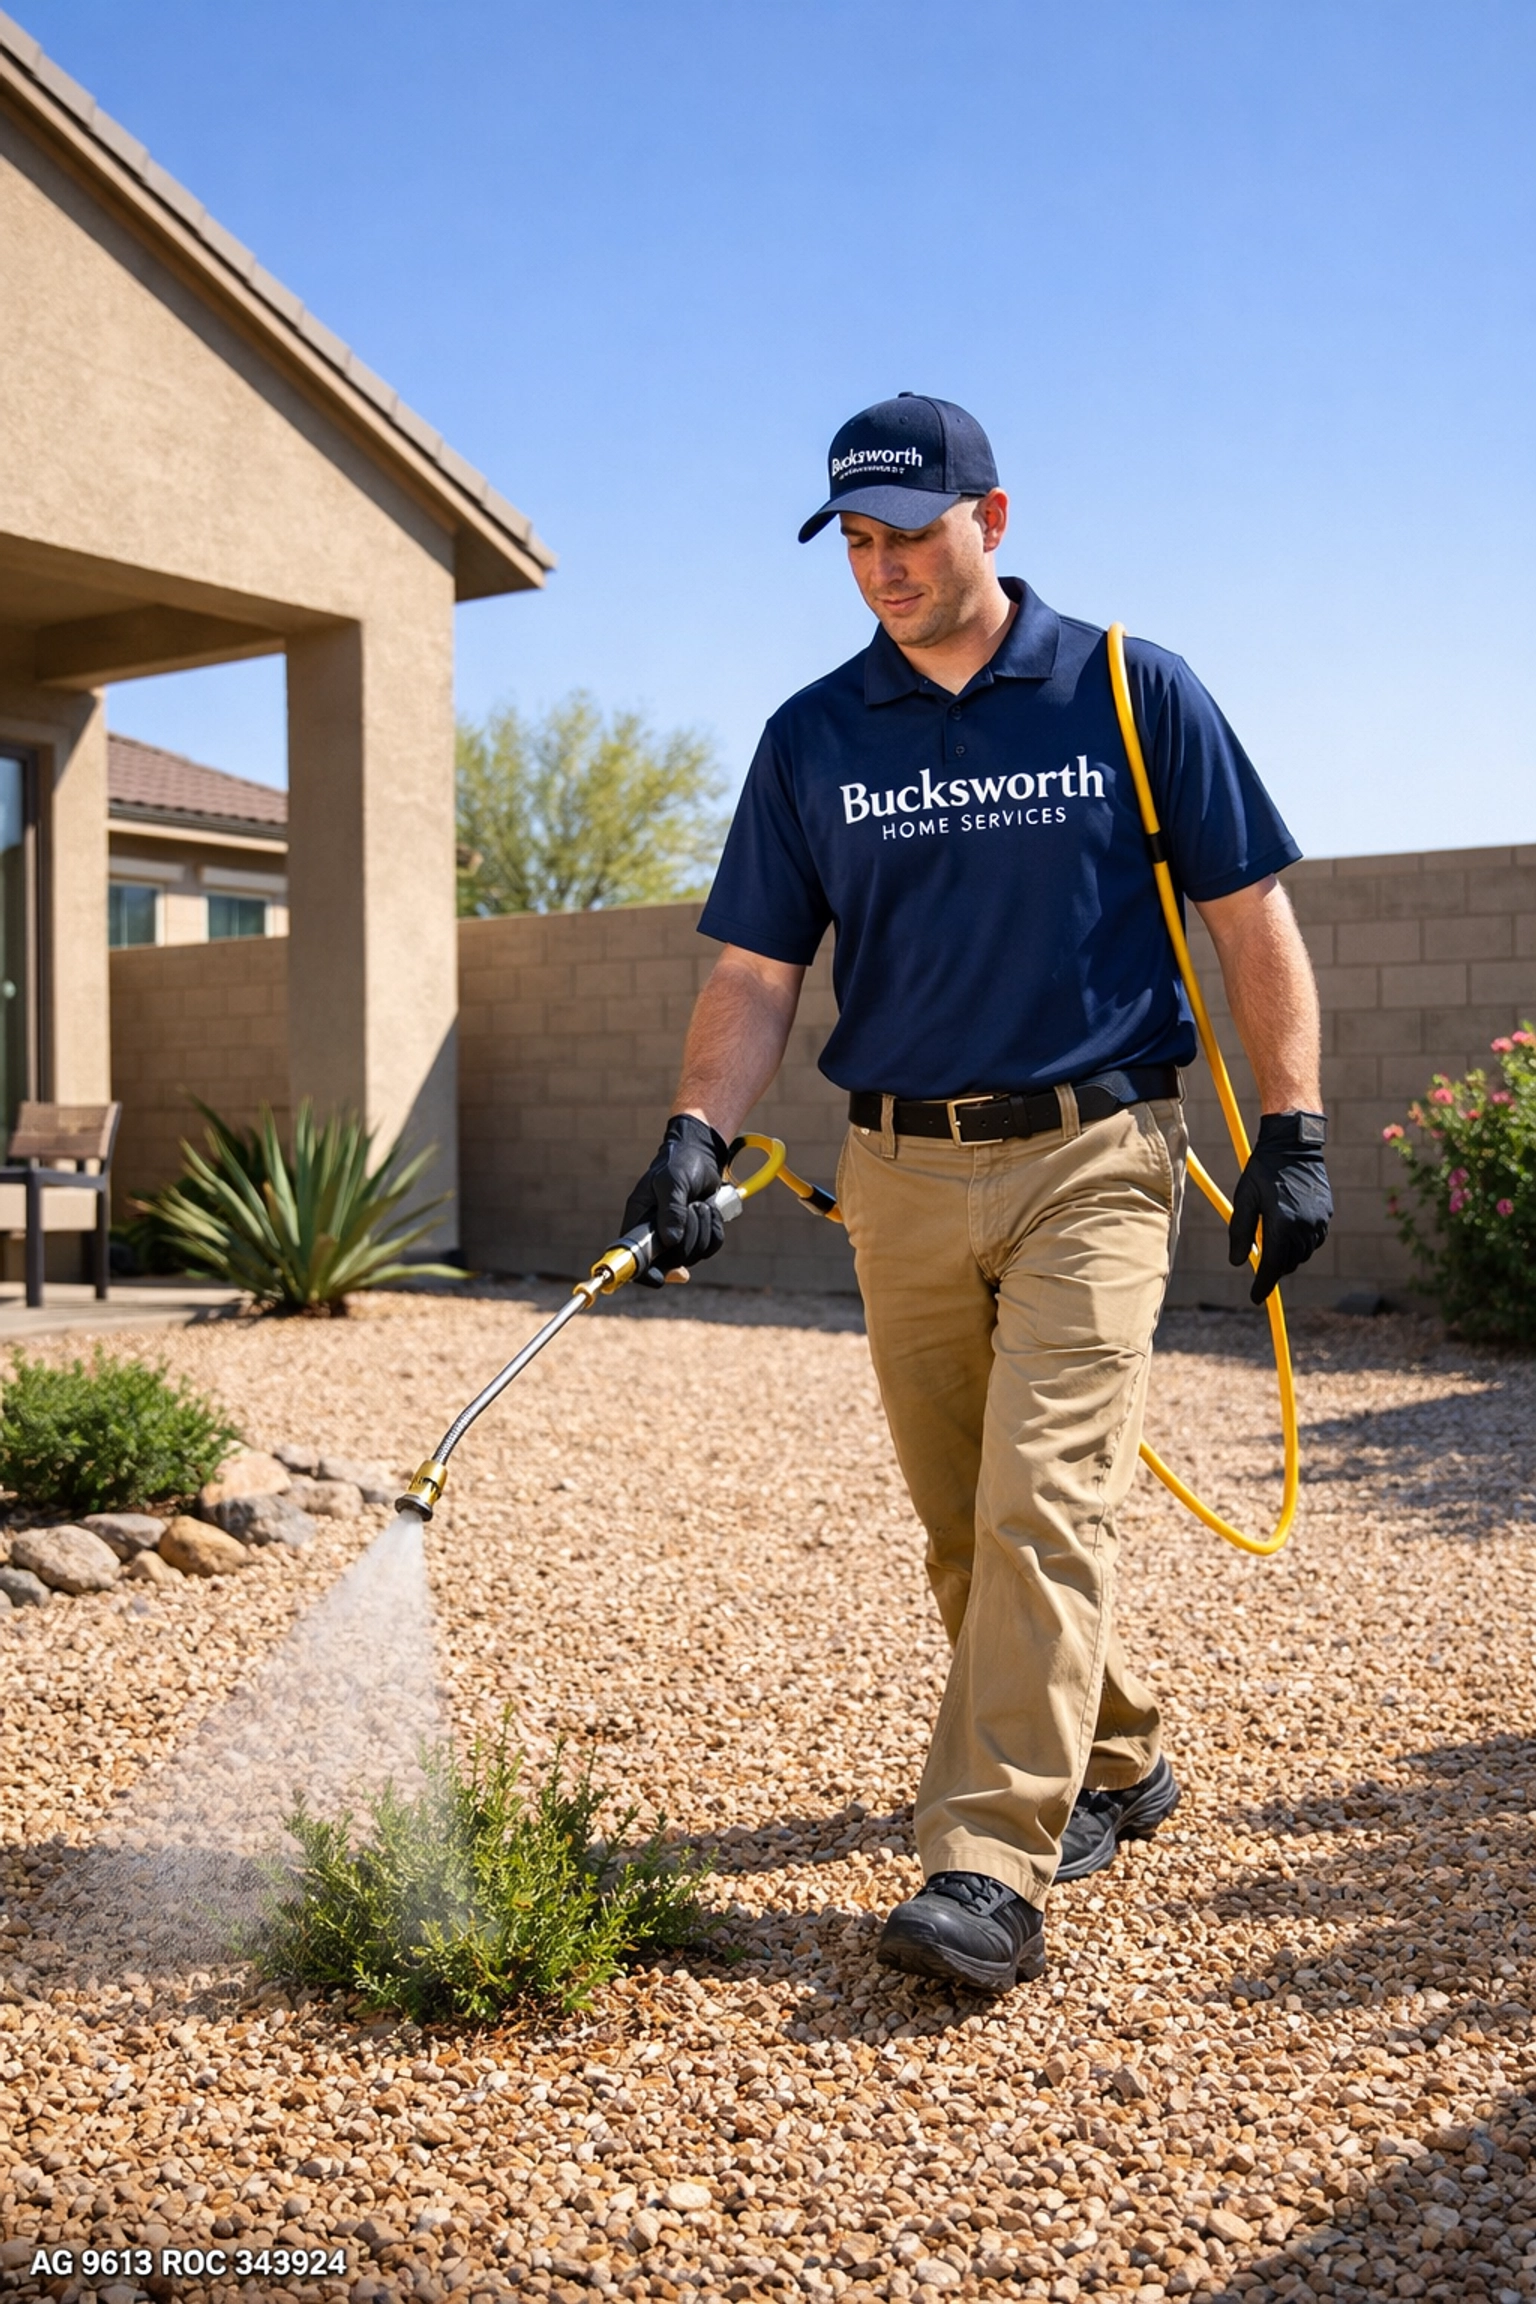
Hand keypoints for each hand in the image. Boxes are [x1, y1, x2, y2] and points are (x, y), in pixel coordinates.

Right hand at [621, 1114, 730, 1285]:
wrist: (700, 1155)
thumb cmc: (679, 1164)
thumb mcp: (672, 1181)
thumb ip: (671, 1209)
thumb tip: (671, 1241)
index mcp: (638, 1222)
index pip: (634, 1259)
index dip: (643, 1273)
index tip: (658, 1279)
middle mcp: (655, 1235)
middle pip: (671, 1262)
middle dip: (688, 1240)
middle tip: (691, 1210)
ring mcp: (676, 1238)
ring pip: (694, 1256)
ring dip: (703, 1230)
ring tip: (698, 1204)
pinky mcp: (696, 1236)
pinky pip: (710, 1247)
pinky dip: (714, 1230)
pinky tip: (709, 1209)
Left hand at [1228, 1112, 1332, 1303]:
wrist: (1294, 1145)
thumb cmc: (1263, 1170)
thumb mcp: (1244, 1199)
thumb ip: (1241, 1232)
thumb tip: (1238, 1262)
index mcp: (1282, 1225)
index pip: (1273, 1267)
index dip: (1262, 1285)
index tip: (1254, 1297)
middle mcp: (1304, 1227)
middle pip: (1287, 1263)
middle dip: (1273, 1268)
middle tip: (1259, 1259)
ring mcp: (1318, 1222)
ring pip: (1301, 1254)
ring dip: (1286, 1254)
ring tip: (1272, 1236)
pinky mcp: (1326, 1215)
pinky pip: (1312, 1240)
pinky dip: (1299, 1242)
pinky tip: (1288, 1228)